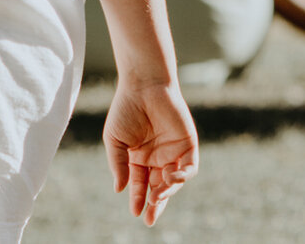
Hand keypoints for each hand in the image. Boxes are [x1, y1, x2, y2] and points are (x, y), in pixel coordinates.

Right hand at [102, 76, 196, 224]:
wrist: (144, 86)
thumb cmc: (126, 110)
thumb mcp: (115, 141)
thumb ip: (119, 165)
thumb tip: (119, 190)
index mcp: (139, 159)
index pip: (140, 185)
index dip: (138, 199)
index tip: (136, 212)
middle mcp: (157, 158)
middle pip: (159, 188)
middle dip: (155, 204)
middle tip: (150, 218)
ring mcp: (173, 152)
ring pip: (174, 182)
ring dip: (167, 191)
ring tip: (157, 195)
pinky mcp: (187, 145)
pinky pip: (189, 168)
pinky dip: (182, 176)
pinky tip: (171, 177)